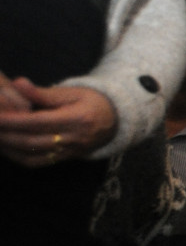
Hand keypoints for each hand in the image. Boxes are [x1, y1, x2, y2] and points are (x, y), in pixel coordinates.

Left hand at [0, 81, 117, 166]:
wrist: (116, 120)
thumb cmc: (92, 101)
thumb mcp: (71, 92)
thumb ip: (42, 93)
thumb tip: (17, 83)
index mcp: (76, 119)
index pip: (37, 122)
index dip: (13, 120)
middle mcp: (73, 139)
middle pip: (31, 141)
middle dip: (6, 135)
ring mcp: (69, 151)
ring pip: (32, 155)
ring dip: (8, 147)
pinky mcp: (65, 158)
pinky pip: (38, 162)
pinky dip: (18, 157)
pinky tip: (7, 148)